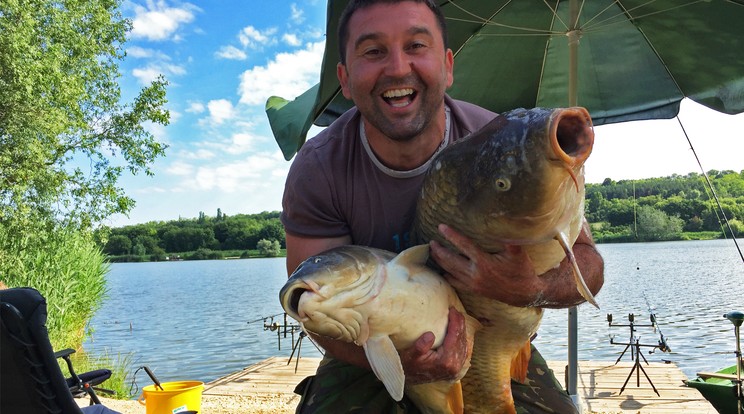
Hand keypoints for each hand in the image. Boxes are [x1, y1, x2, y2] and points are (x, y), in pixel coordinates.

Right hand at [398, 307, 468, 383]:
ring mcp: (456, 369)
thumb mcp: (411, 354)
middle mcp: (454, 366)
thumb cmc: (408, 365)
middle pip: (461, 340)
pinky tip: (458, 332)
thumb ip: (420, 346)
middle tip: (455, 311)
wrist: (408, 378)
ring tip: (457, 318)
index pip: (455, 336)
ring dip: (462, 331)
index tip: (452, 310)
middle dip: (460, 324)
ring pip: (464, 345)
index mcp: (446, 361)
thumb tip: (430, 334)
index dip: (455, 322)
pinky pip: (462, 352)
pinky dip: (461, 340)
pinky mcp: (455, 369)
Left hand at [429, 224, 545, 306]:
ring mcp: (473, 283)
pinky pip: (455, 283)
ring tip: (432, 253)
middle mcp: (475, 274)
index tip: (441, 227)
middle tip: (431, 242)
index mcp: (484, 262)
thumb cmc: (522, 271)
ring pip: (450, 272)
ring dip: (440, 262)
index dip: (452, 235)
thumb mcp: (519, 254)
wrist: (524, 293)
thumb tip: (507, 223)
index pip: (464, 246)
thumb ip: (511, 240)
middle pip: (450, 260)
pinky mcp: (474, 290)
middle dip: (439, 251)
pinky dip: (447, 276)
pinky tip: (442, 271)